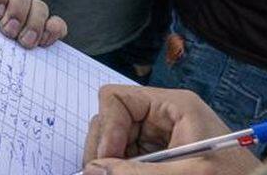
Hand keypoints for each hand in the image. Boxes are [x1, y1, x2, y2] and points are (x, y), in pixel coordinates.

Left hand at [0, 0, 67, 47]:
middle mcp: (7, 4)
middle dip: (17, 12)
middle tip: (9, 32)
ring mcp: (28, 15)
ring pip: (39, 5)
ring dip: (35, 23)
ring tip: (25, 43)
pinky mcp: (44, 29)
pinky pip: (56, 22)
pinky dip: (54, 29)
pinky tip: (45, 42)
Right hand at [82, 86, 259, 174]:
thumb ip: (136, 173)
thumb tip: (92, 170)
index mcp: (174, 106)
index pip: (117, 99)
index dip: (106, 128)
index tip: (105, 161)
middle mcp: (163, 117)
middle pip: (111, 121)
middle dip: (105, 150)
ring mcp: (160, 138)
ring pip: (115, 143)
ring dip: (112, 163)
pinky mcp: (161, 158)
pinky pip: (127, 160)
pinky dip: (122, 171)